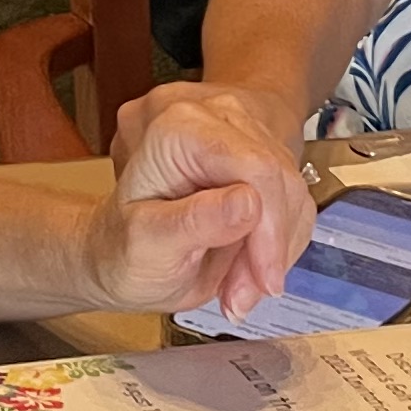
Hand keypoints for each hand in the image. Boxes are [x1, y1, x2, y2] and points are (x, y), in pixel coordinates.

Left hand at [90, 91, 314, 317]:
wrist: (118, 254)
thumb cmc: (121, 251)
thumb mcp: (145, 247)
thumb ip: (193, 223)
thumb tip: (248, 203)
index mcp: (175, 128)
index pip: (253, 165)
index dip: (269, 225)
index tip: (263, 277)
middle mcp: (210, 117)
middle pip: (278, 177)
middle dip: (270, 246)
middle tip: (244, 294)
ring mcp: (236, 131)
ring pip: (291, 189)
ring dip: (276, 249)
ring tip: (238, 288)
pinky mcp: (256, 155)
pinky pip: (292, 198)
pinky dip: (279, 243)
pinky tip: (249, 268)